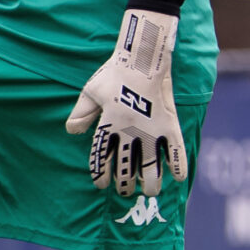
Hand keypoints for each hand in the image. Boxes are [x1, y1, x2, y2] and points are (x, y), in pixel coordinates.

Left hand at [65, 8, 186, 197]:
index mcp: (109, 125)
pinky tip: (178, 178)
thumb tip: (71, 131)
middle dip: (125, 184)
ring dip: (151, 183)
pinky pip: (176, 151)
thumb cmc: (114, 74)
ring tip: (149, 190)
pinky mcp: (170, 125)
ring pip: (151, 166)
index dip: (101, 175)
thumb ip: (81, 113)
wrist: (143, 59)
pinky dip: (178, 165)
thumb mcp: (90, 92)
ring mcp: (152, 130)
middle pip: (127, 168)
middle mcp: (130, 132)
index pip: (102, 158)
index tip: (101, 184)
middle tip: (124, 190)